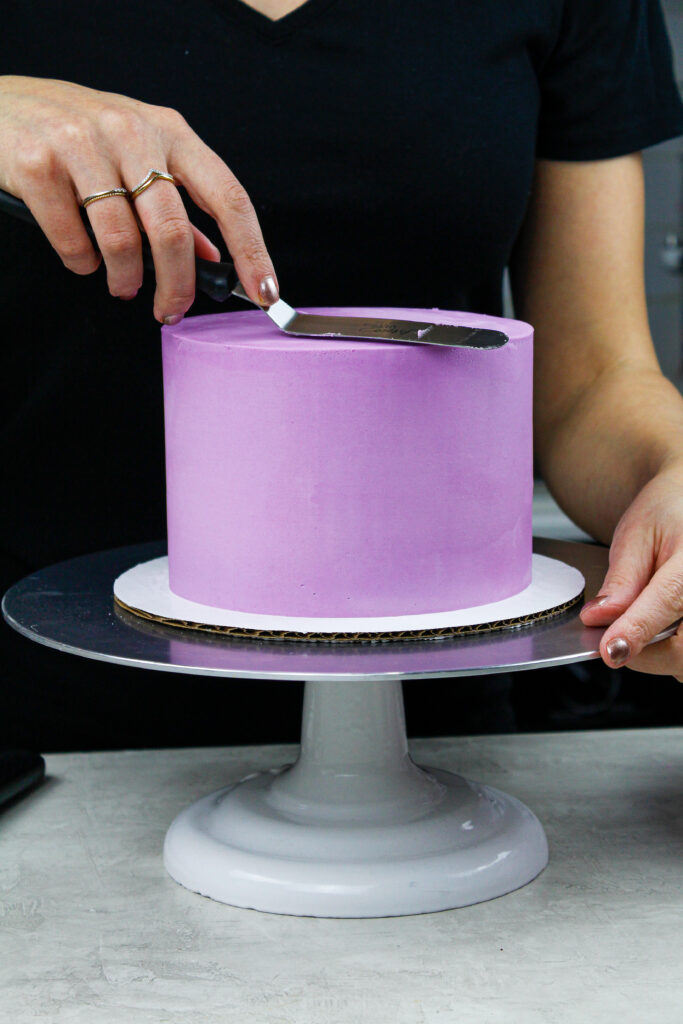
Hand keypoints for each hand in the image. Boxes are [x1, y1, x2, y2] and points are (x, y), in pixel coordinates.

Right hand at [0, 75, 277, 321]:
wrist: (2, 103)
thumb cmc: (80, 134)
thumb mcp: (139, 155)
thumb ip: (178, 205)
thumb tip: (213, 258)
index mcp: (170, 131)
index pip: (228, 196)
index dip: (251, 250)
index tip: (265, 291)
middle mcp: (132, 131)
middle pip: (174, 230)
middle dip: (177, 286)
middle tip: (170, 310)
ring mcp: (83, 144)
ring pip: (123, 242)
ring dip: (126, 279)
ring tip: (122, 283)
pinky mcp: (38, 164)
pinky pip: (74, 242)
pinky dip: (82, 263)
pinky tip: (82, 256)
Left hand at [580, 458, 682, 679]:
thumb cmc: (670, 513)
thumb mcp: (637, 535)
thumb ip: (621, 580)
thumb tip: (600, 617)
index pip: (668, 601)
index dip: (637, 630)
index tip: (610, 650)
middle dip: (646, 653)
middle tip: (615, 639)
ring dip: (661, 656)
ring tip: (641, 625)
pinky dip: (672, 654)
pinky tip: (661, 631)